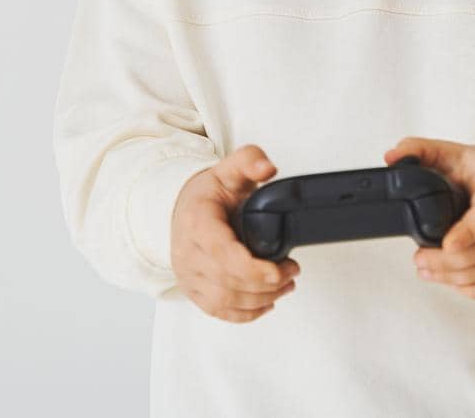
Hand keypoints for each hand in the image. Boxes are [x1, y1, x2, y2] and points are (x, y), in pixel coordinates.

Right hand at [171, 144, 300, 322]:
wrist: (181, 209)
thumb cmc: (207, 194)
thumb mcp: (229, 169)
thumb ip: (250, 161)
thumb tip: (268, 168)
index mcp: (196, 224)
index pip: (223, 255)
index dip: (254, 269)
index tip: (281, 268)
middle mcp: (187, 254)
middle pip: (229, 282)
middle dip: (267, 283)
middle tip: (292, 271)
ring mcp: (188, 276)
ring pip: (225, 301)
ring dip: (261, 299)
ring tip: (286, 285)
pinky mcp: (193, 291)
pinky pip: (219, 312)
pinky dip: (245, 314)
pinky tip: (266, 303)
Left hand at [384, 136, 474, 298]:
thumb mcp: (448, 151)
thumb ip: (418, 149)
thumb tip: (391, 157)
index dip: (468, 232)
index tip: (445, 245)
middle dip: (448, 261)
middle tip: (419, 259)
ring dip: (455, 277)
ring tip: (427, 271)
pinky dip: (474, 288)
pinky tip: (451, 282)